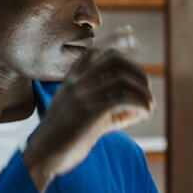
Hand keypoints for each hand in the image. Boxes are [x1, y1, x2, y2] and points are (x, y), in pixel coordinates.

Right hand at [23, 44, 153, 192]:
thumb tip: (136, 106)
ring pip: (122, 79)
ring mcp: (82, 96)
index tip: (131, 35)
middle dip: (136, 70)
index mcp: (71, 80)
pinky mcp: (90, 112)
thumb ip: (104, 106)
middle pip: (114, 58)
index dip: (114, 39)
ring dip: (143, 91)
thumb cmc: (63, 140)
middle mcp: (76, 83)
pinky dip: (140, 104)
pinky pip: (123, 99)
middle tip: (146, 87)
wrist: (43, 156)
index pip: (94, 50)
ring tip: (149, 105)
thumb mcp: (79, 115)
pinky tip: (146, 113)